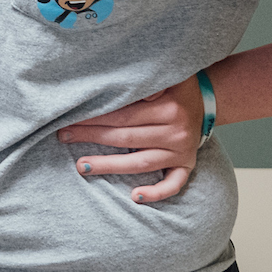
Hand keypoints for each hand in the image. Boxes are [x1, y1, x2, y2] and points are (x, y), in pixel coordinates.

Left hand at [57, 75, 203, 203]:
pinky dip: (155, 193)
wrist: (207, 100)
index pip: (123, 114)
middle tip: (64, 136)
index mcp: (169, 107)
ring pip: (140, 163)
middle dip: (91, 137)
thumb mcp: (166, 74)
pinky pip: (172, 184)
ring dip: (108, 165)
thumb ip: (145, 79)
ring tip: (81, 166)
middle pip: (126, 138)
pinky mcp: (186, 166)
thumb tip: (114, 81)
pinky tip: (134, 196)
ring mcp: (181, 151)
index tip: (70, 117)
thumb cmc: (176, 87)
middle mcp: (176, 131)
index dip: (95, 117)